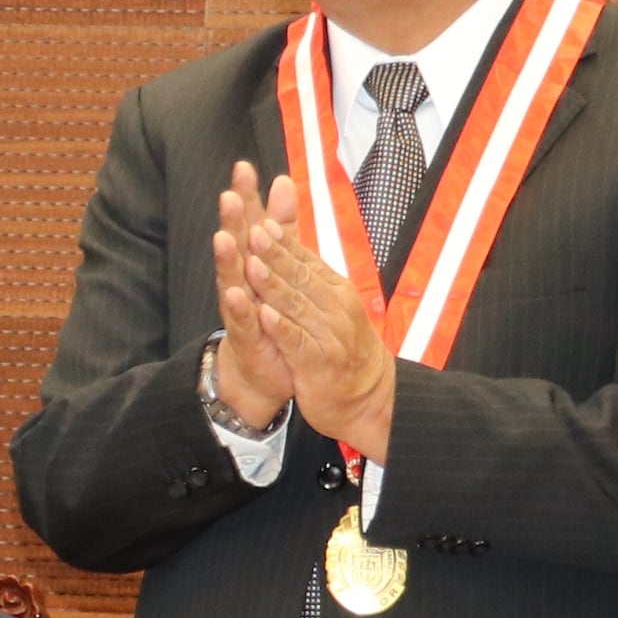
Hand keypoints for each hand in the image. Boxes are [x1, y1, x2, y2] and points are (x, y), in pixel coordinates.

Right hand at [207, 166, 306, 434]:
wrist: (262, 367)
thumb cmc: (268, 310)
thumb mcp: (277, 261)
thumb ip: (281, 223)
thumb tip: (282, 180)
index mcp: (252, 259)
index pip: (249, 221)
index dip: (246, 196)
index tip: (244, 167)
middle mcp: (241, 279)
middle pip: (236, 245)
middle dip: (232, 221)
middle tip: (228, 195)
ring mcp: (241, 308)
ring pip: (232, 280)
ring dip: (228, 260)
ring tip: (224, 238)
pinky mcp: (246, 337)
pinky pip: (242, 321)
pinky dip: (240, 307)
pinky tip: (235, 293)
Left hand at [261, 241, 399, 458]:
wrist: (366, 395)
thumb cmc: (342, 346)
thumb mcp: (332, 304)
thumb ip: (311, 274)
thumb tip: (289, 240)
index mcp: (336, 290)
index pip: (305, 260)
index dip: (282, 242)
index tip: (261, 222)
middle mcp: (336, 308)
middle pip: (300, 277)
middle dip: (274, 254)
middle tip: (252, 232)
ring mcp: (329, 335)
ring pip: (296, 306)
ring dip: (273, 285)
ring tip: (251, 265)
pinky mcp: (319, 363)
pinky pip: (297, 342)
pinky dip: (281, 328)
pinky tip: (263, 315)